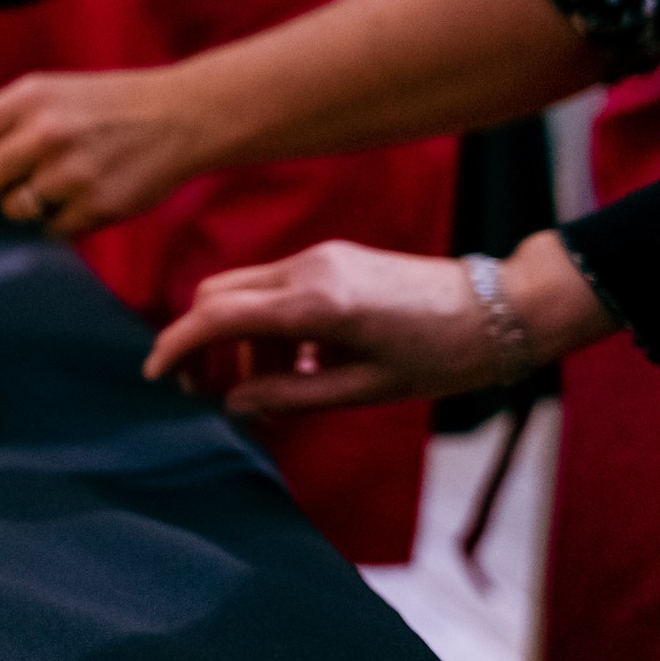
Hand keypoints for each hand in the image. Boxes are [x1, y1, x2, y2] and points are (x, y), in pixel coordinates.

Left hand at [0, 66, 211, 233]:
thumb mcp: (53, 91)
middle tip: (17, 180)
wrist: (183, 116)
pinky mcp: (96, 206)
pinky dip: (63, 219)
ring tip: (61, 183)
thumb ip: (5, 121)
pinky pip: (51, 228)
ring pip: (14, 208)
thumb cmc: (108, 107)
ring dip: (28, 204)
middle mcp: (46, 131)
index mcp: (30, 96)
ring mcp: (71, 171)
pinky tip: (87, 195)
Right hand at [145, 241, 500, 415]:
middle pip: (218, 294)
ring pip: (246, 292)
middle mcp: (309, 269)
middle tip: (204, 390)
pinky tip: (296, 366)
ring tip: (263, 391)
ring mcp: (321, 257)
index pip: (217, 315)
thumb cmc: (443, 355)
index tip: (156, 376)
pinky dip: (268, 326)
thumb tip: (236, 403)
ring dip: (238, 339)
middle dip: (199, 340)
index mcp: (316, 303)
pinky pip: (277, 289)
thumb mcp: (366, 389)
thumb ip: (291, 396)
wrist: (503, 309)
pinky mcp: (334, 258)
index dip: (177, 345)